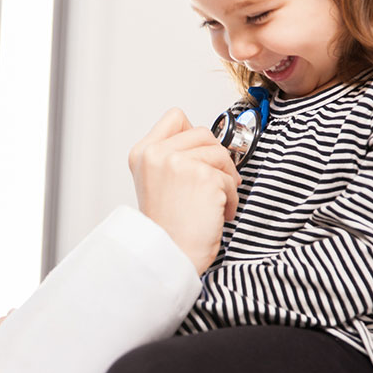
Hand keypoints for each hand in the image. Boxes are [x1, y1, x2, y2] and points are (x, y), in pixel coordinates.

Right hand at [128, 108, 239, 273]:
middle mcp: (156, 154)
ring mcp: (179, 163)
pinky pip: (230, 179)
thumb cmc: (167, 226)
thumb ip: (171, 156)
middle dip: (215, 159)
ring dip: (226, 180)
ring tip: (215, 202)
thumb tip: (208, 141)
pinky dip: (230, 200)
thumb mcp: (155, 181)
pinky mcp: (203, 177)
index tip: (196, 160)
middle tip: (213, 184)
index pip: (176, 117)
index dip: (193, 137)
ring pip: (221, 153)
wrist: (169, 255)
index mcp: (143, 152)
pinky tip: (217, 214)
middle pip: (204, 133)